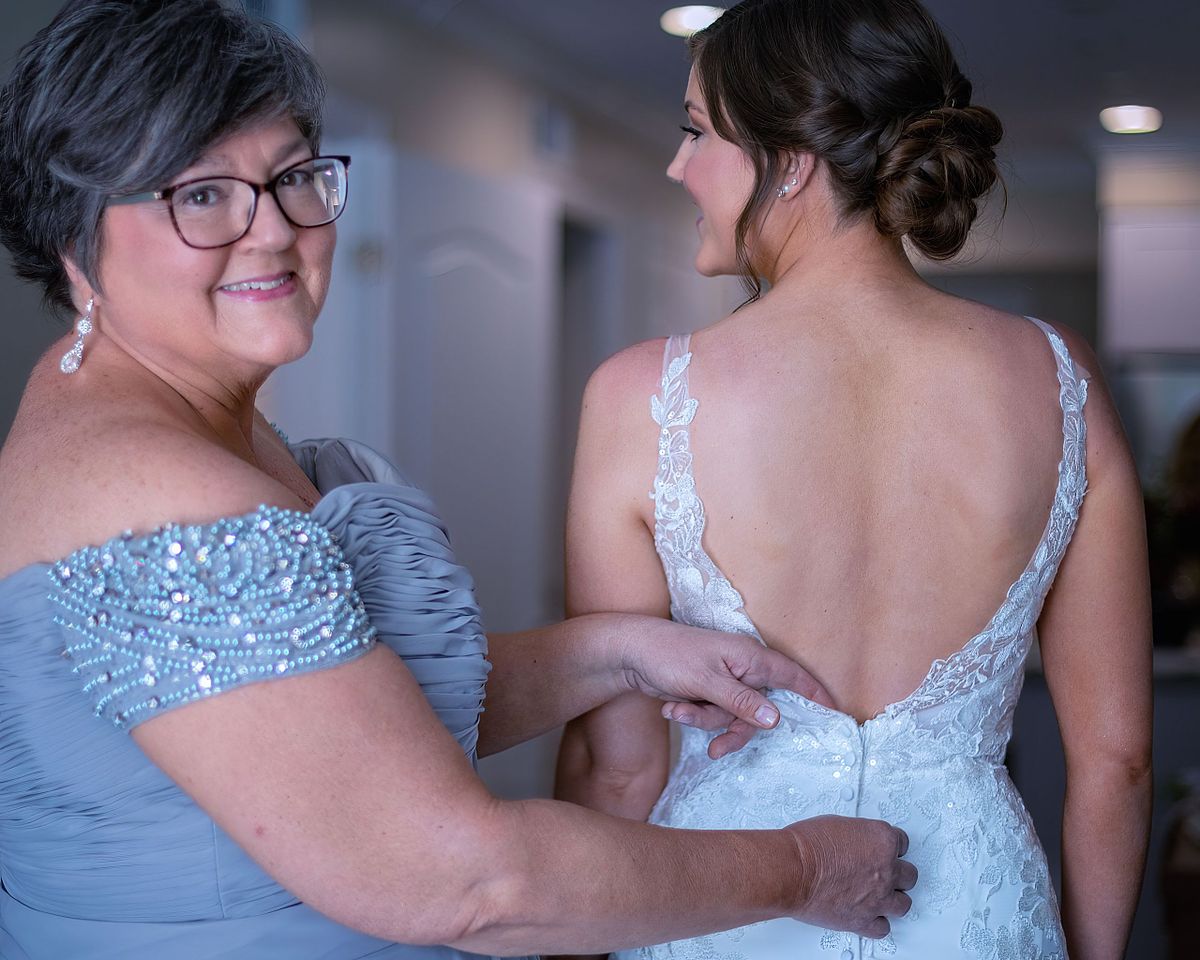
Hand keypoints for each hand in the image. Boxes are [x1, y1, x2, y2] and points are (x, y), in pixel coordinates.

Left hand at [618, 623, 833, 758]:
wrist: (630, 654)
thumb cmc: (670, 656)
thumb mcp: (707, 682)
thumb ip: (741, 702)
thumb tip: (775, 719)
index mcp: (750, 657)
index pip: (793, 676)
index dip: (815, 694)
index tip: (836, 713)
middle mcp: (742, 668)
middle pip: (759, 711)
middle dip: (734, 729)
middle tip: (717, 749)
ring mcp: (725, 681)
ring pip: (732, 717)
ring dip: (704, 721)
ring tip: (677, 709)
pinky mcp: (708, 691)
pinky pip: (713, 715)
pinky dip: (693, 715)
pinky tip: (671, 705)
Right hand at [784, 816, 915, 938]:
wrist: (792, 870)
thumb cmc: (807, 846)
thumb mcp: (836, 824)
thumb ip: (856, 837)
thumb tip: (854, 842)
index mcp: (882, 840)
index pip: (901, 842)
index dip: (890, 846)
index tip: (884, 849)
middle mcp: (886, 870)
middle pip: (909, 874)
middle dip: (897, 872)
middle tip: (886, 871)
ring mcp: (878, 897)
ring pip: (904, 903)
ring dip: (894, 898)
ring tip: (883, 895)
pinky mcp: (864, 920)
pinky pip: (883, 927)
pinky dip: (878, 922)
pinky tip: (871, 915)